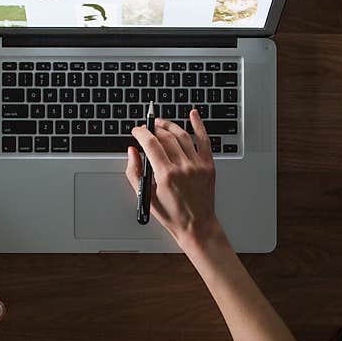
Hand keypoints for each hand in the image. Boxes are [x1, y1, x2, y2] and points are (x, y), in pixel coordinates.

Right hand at [127, 109, 226, 252]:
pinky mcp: (208, 165)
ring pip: (182, 135)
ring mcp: (197, 165)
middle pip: (165, 137)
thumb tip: (132, 152)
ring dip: (169, 125)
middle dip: (153, 129)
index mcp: (166, 175)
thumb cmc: (172, 215)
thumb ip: (134, 172)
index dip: (141, 133)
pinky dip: (199, 125)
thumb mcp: (145, 196)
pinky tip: (193, 115)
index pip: (150, 143)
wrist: (197, 226)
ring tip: (160, 123)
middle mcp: (183, 167)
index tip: (136, 131)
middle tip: (146, 128)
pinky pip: (204, 140)